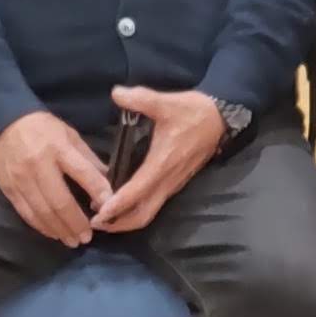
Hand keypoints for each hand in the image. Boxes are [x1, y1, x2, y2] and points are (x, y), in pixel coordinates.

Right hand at [0, 111, 112, 247]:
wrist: (1, 121)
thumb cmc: (42, 128)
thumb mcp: (69, 135)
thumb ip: (88, 159)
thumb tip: (108, 184)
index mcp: (58, 148)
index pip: (83, 173)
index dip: (98, 191)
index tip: (109, 207)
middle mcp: (39, 165)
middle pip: (60, 201)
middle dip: (76, 223)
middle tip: (88, 236)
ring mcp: (21, 179)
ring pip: (42, 212)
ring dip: (59, 230)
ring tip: (73, 241)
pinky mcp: (9, 189)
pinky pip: (26, 213)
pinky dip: (41, 226)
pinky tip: (53, 233)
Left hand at [90, 86, 231, 232]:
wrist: (220, 118)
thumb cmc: (193, 112)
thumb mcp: (166, 102)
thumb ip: (140, 98)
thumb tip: (116, 93)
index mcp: (161, 165)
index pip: (136, 193)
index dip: (116, 205)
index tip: (97, 213)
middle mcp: (167, 181)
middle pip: (142, 215)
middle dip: (119, 223)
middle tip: (95, 221)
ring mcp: (172, 185)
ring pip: (148, 213)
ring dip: (126, 220)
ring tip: (102, 215)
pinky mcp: (175, 183)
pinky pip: (153, 205)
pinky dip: (135, 210)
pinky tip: (121, 203)